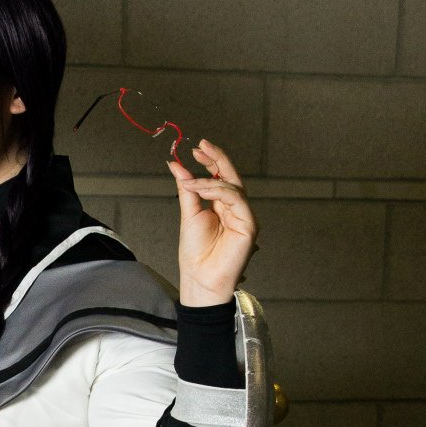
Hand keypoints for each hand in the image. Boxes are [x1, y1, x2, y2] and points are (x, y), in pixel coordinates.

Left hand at [168, 138, 259, 304]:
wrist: (200, 279)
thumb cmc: (196, 254)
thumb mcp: (189, 214)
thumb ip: (187, 189)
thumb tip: (176, 165)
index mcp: (223, 206)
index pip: (221, 177)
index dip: (211, 160)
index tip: (196, 148)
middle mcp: (236, 209)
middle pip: (231, 176)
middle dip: (216, 158)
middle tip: (201, 146)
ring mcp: (244, 216)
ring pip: (232, 186)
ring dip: (209, 179)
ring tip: (190, 181)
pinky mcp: (249, 224)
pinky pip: (235, 199)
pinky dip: (217, 191)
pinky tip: (200, 190)